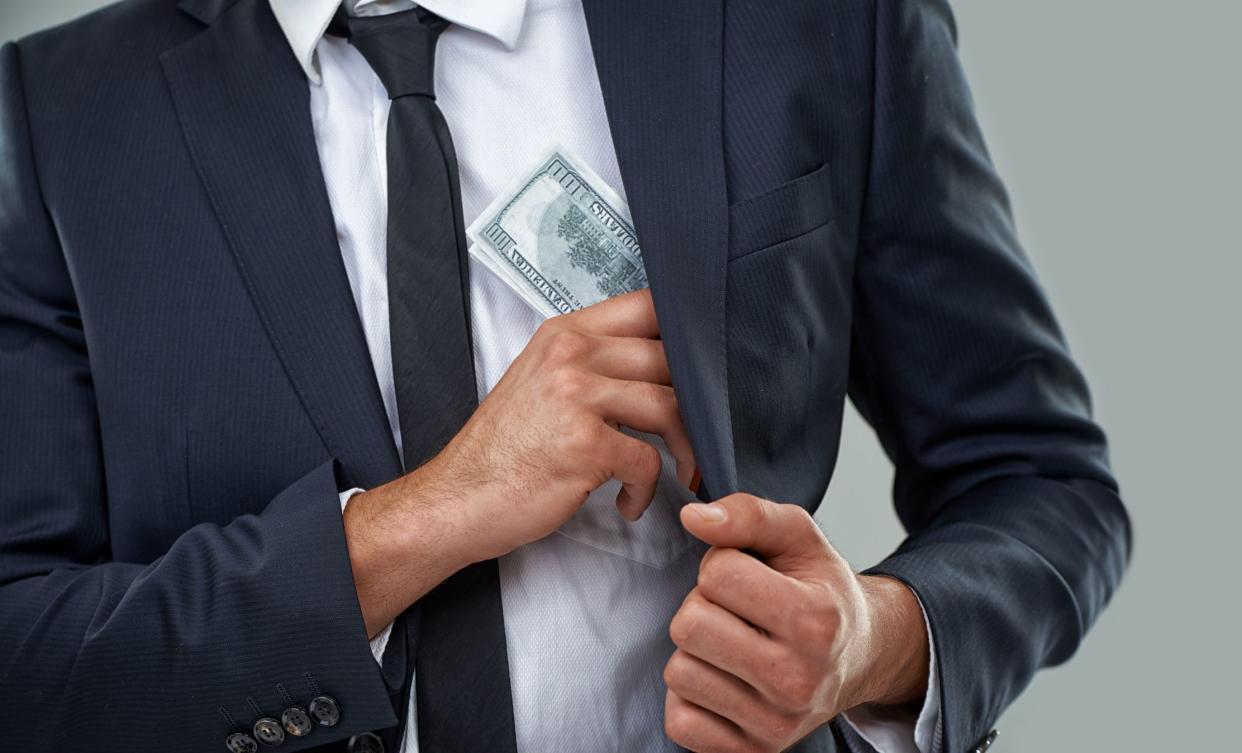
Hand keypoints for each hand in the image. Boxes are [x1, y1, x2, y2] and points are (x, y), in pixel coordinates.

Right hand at [344, 289, 695, 634]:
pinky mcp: (585, 445)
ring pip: (670, 407)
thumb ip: (593, 363)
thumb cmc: (503, 450)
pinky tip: (628, 502)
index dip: (690, 334)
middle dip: (697, 404)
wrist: (456, 499)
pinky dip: (646, 490)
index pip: (649, 306)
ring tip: (679, 472)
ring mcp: (576, 397)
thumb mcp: (540, 382)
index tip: (703, 370)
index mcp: (564, 333)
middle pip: (669, 359)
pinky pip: (648, 460)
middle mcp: (571, 354)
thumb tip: (663, 367)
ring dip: (685, 448)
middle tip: (697, 435)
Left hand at [662, 494, 929, 752]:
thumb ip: (748, 514)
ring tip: (733, 644)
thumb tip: (693, 517)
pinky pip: (680, 721)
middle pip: (689, 626)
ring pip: (679, 673)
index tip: (749, 576)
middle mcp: (798, 679)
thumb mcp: (798, 537)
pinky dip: (692, 697)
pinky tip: (726, 680)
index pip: (717, 574)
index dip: (722, 565)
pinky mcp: (752, 752)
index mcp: (815, 620)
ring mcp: (776, 724)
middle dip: (702, 606)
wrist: (859, 656)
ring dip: (696, 652)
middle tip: (735, 612)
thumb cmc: (821, 590)